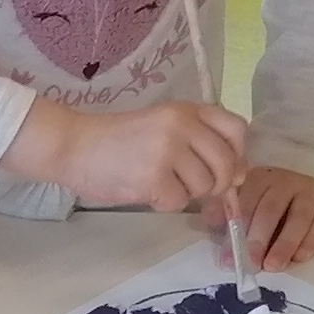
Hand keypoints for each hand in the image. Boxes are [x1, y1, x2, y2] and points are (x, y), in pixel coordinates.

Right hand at [10, 95, 249, 215]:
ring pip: (205, 187)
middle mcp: (181, 125)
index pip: (238, 129)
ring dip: (186, 193)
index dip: (240, 155)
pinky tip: (145, 190)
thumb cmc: (118, 140)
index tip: (229, 169)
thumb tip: (239, 176)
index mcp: (187, 110)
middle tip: (191, 186)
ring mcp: (168, 151)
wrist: (74, 146)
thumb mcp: (163, 125)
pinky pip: (179, 202)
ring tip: (159, 181)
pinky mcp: (153, 177)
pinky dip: (164, 203)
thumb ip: (199, 141)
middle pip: (227, 165)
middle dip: (217, 185)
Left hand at [228, 165, 313, 269]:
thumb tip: (211, 221)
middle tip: (251, 264)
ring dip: (284, 244)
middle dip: (258, 239)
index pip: (245, 203)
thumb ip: (229, 215)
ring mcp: (309, 189)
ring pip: (297, 217)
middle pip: (270, 210)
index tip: (227, 260)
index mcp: (259, 178)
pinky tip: (300, 257)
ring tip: (273, 266)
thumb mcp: (248, 207)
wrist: (308, 198)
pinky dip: (311, 241)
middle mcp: (285, 179)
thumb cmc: (270, 209)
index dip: (235, 232)